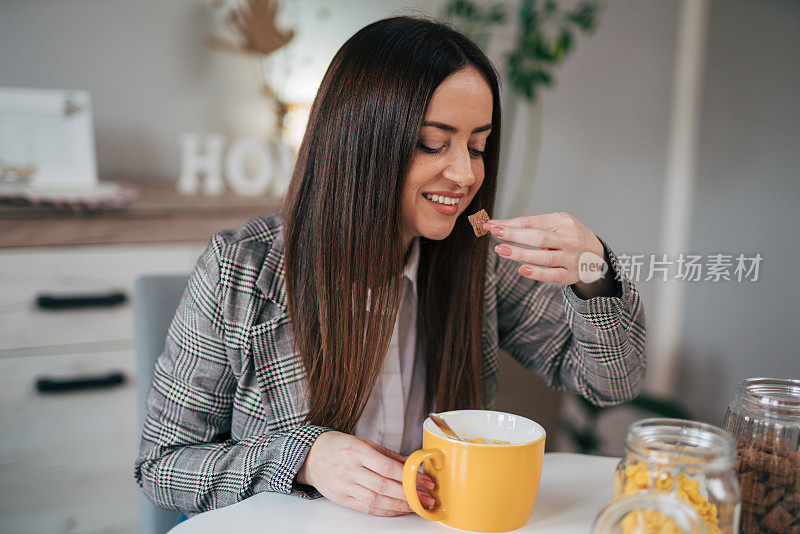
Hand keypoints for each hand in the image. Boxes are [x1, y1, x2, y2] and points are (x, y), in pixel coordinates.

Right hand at [296, 431, 436, 516]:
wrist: (310, 456)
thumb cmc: (338, 446)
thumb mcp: (363, 442)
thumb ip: (388, 454)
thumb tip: (411, 463)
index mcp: (357, 451)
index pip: (388, 468)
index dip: (409, 477)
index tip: (425, 481)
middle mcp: (351, 470)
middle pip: (384, 487)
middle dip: (409, 494)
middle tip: (426, 497)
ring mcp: (345, 486)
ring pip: (377, 500)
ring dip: (400, 506)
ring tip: (417, 506)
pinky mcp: (342, 499)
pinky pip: (367, 508)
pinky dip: (385, 511)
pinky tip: (398, 510)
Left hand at [484, 212, 617, 297]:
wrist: (597, 255)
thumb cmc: (567, 237)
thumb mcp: (554, 225)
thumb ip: (529, 225)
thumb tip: (499, 225)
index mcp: (564, 222)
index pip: (533, 222)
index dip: (511, 224)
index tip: (491, 225)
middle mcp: (569, 239)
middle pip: (539, 237)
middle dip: (515, 235)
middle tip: (495, 234)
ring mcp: (571, 258)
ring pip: (544, 257)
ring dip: (520, 254)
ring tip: (501, 250)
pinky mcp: (570, 275)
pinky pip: (551, 275)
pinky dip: (536, 273)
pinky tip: (521, 269)